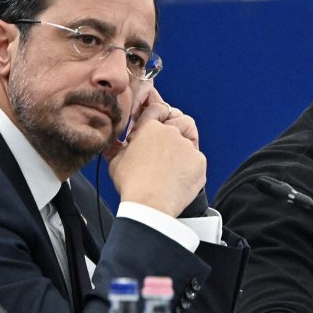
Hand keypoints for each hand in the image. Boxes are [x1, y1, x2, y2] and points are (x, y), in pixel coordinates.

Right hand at [104, 88, 205, 216]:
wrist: (151, 204)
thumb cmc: (132, 184)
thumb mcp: (115, 162)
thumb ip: (116, 148)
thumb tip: (113, 144)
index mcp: (149, 128)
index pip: (158, 109)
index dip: (160, 114)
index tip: (161, 122)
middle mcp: (170, 132)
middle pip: (181, 120)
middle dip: (178, 127)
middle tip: (172, 142)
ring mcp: (186, 146)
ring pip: (190, 141)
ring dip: (184, 148)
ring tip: (174, 164)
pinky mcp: (198, 161)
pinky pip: (197, 160)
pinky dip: (190, 167)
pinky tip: (180, 178)